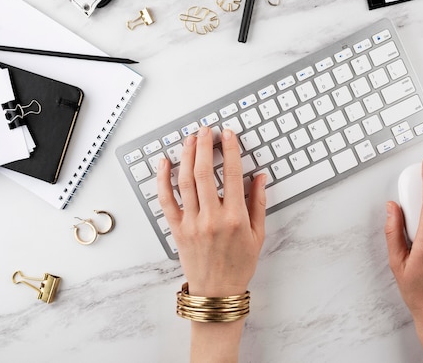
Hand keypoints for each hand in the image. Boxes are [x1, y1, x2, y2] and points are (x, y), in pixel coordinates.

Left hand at [157, 127, 266, 296]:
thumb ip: (258, 203)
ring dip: (186, 156)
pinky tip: (164, 164)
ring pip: (185, 181)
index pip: (233, 175)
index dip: (230, 150)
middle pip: (205, 172)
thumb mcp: (257, 235)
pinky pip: (166, 200)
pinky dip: (163, 180)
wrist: (217, 291)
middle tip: (206, 131)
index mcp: (235, 218)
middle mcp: (212, 218)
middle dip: (205, 146)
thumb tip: (260, 177)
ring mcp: (192, 223)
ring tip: (190, 139)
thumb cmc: (239, 265)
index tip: (228, 135)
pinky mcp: (176, 229)